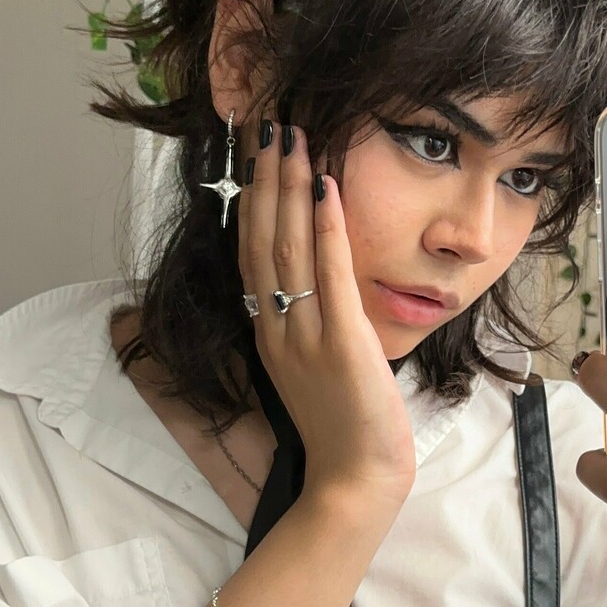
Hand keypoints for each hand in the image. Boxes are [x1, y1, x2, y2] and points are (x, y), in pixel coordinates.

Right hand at [236, 114, 416, 515]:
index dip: (250, 199)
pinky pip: (329, 276)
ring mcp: (304, 335)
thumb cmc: (344, 429)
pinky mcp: (341, 344)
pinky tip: (325, 188)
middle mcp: (277, 328)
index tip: (255, 153)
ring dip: (289, 188)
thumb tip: (314, 280)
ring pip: (288, 248)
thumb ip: (310, 322)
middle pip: (261, 239)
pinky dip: (325, 229)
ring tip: (292, 139)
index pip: (251, 252)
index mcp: (268, 332)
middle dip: (264, 178)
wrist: (355, 482)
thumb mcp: (316, 366)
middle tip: (268, 124)